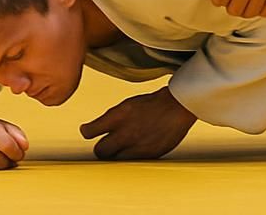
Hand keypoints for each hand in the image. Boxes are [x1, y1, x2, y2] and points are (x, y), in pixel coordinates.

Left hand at [80, 87, 196, 159]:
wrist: (177, 106)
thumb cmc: (153, 103)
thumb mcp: (128, 105)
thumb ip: (112, 119)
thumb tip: (94, 130)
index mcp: (119, 115)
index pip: (91, 131)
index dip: (87, 132)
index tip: (87, 131)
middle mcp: (126, 132)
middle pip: (100, 151)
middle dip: (101, 149)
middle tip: (105, 146)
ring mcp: (136, 146)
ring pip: (114, 161)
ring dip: (115, 156)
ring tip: (121, 149)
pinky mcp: (147, 156)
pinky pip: (131, 163)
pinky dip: (130, 159)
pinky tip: (135, 150)